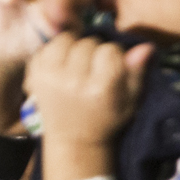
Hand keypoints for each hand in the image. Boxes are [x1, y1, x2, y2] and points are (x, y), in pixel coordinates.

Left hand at [23, 33, 153, 147]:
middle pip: (87, 43)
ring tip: (77, 61)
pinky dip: (55, 51)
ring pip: (65, 39)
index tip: (112, 66)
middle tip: (94, 66)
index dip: (114, 55)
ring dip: (73, 46)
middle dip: (93, 50)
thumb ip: (136, 73)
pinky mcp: (34, 76)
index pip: (109, 51)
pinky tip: (62, 64)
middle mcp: (73, 82)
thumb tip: (145, 47)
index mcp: (99, 90)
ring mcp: (50, 78)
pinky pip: (46, 47)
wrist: (73, 139)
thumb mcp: (130, 101)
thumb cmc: (107, 117)